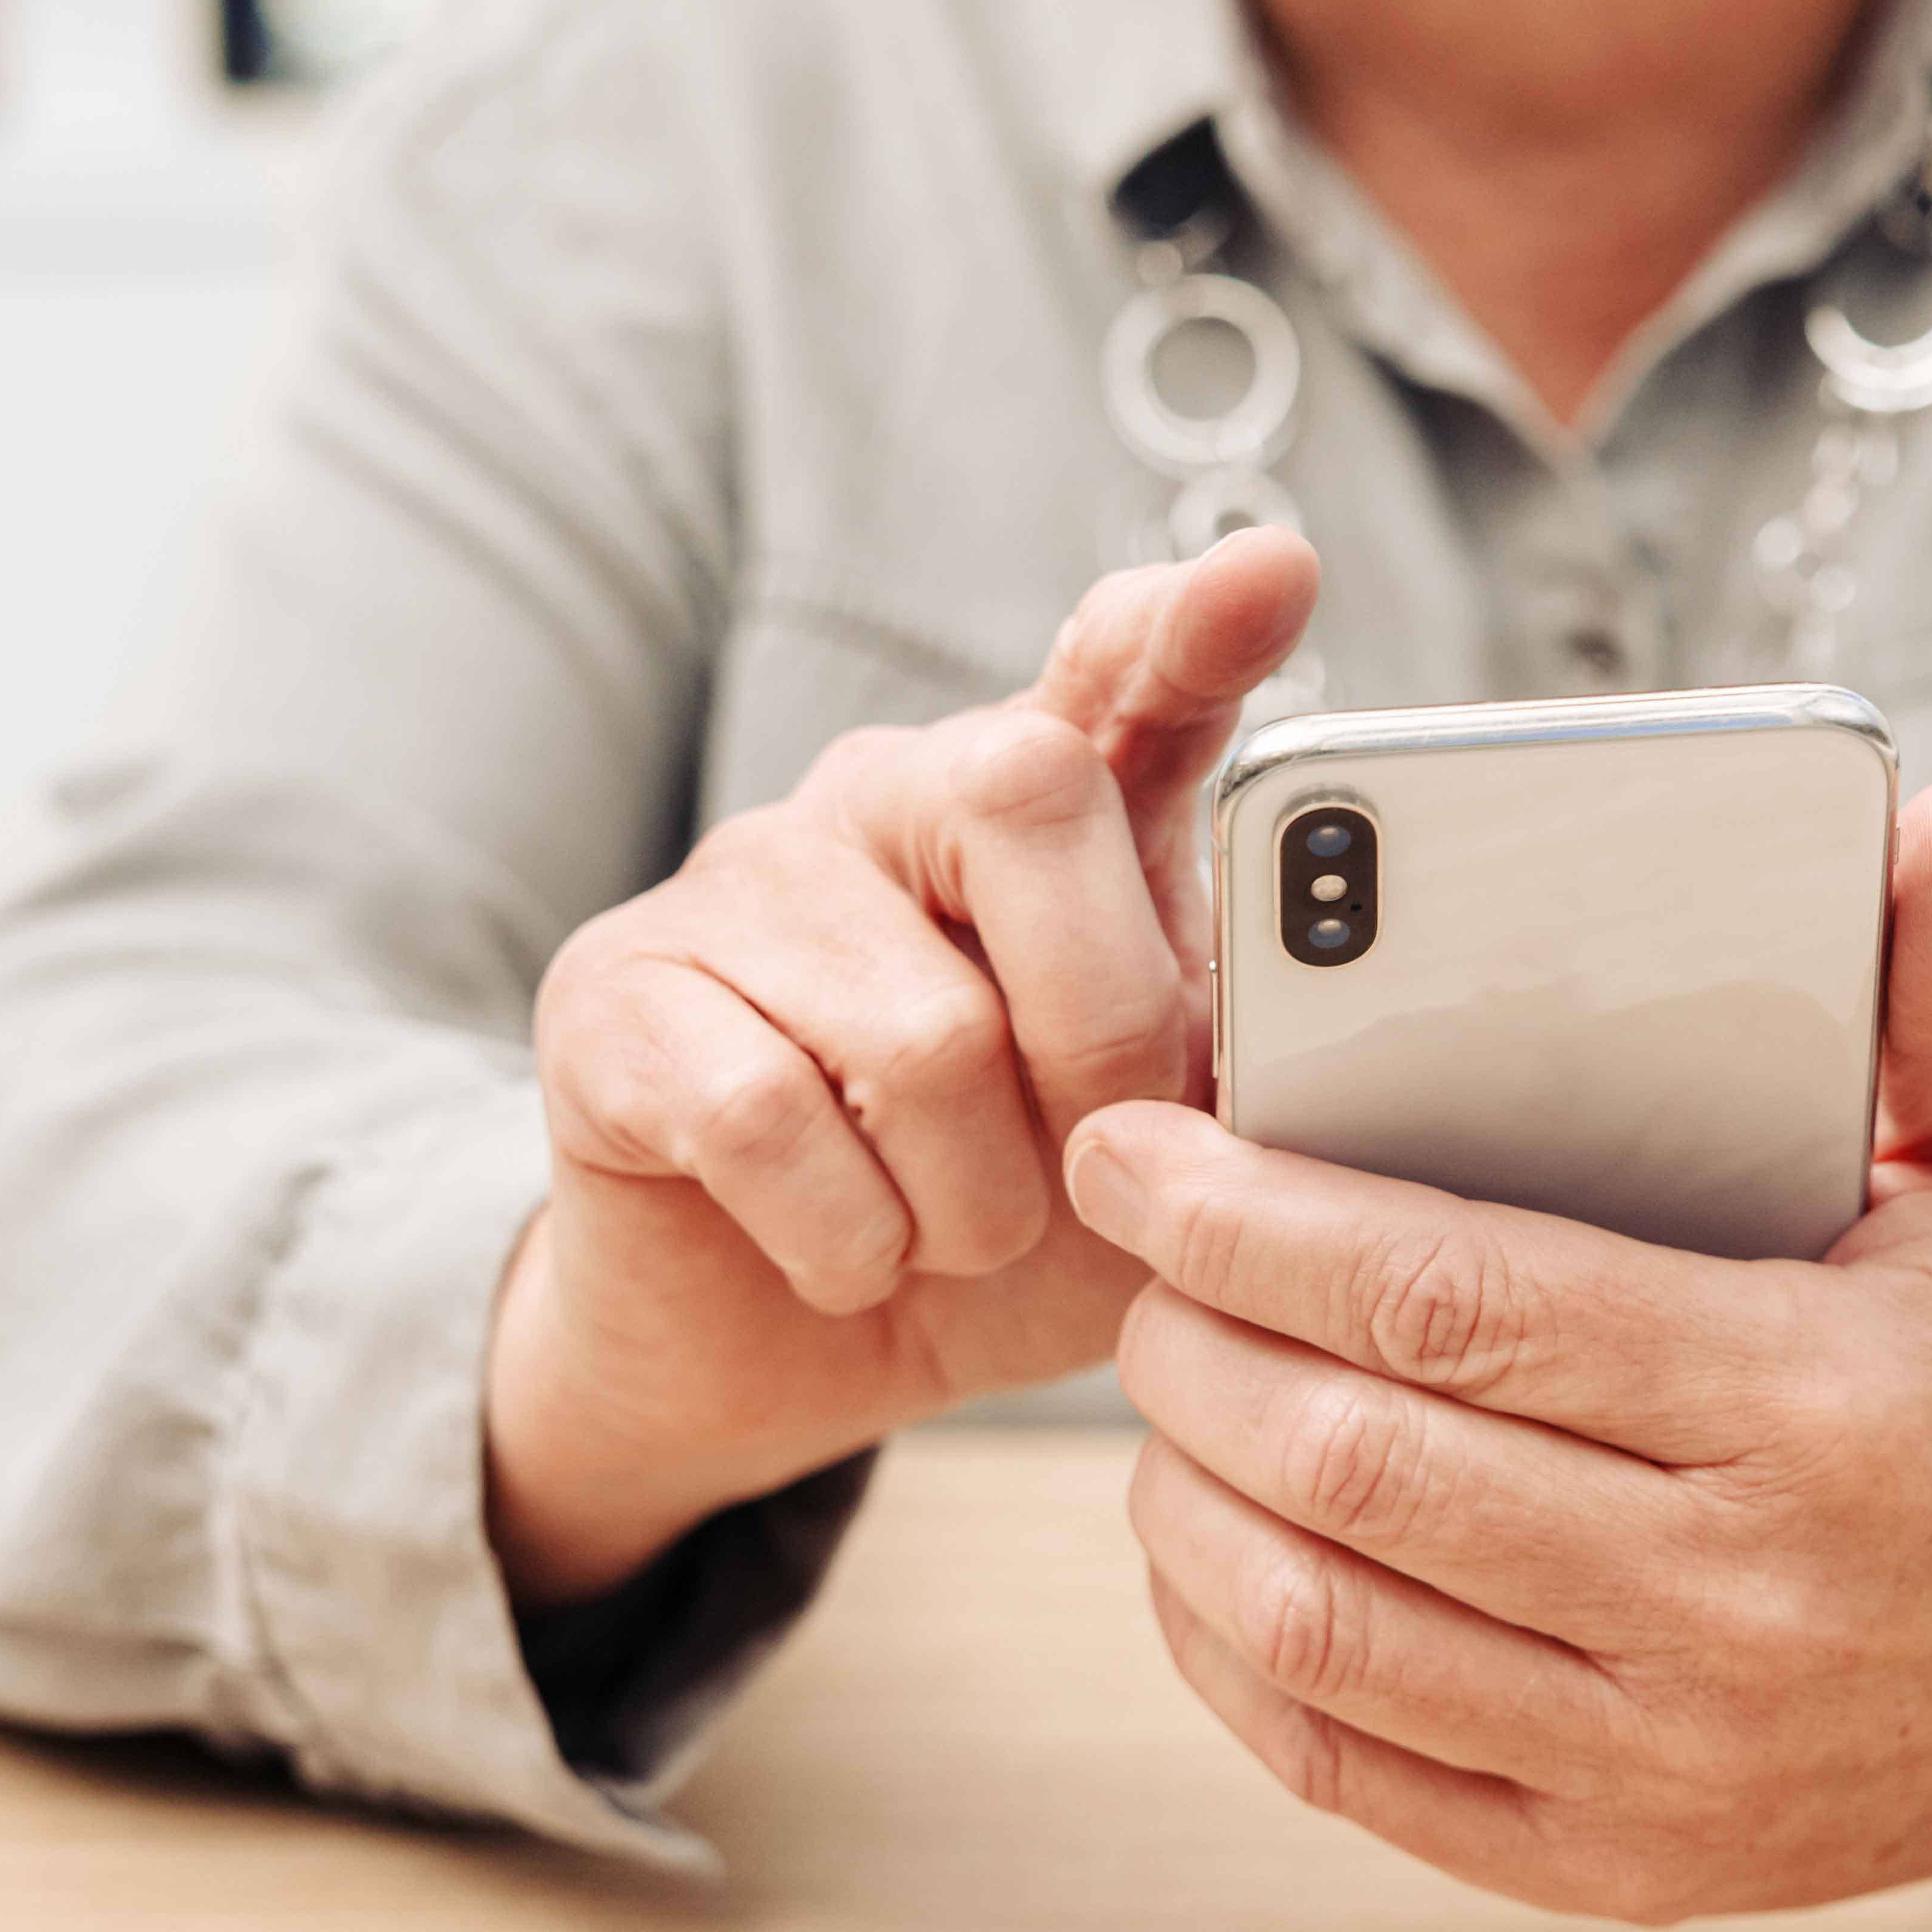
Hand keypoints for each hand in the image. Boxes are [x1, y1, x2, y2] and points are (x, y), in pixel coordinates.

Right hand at [483, 529, 1318, 1601]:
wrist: (779, 1356)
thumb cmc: (992, 1227)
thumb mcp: (1152, 1151)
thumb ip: (1227, 1054)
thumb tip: (1315, 1009)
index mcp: (1037, 809)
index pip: (1120, 672)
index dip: (1191, 627)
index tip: (1269, 575)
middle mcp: (888, 797)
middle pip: (1029, 798)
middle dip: (1105, 1029)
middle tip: (1093, 1163)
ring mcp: (741, 878)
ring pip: (919, 1026)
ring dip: (973, 1200)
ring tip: (951, 1234)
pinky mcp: (615, 992)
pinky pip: (766, 1116)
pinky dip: (846, 1240)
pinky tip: (846, 1256)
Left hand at [1063, 780, 1931, 1922]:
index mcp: (1817, 1406)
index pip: (1460, 1303)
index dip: (1261, 1219)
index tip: (1141, 1145)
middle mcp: (1741, 1605)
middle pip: (1357, 1463)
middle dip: (1191, 1340)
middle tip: (1132, 1249)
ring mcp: (1676, 1763)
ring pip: (1324, 1627)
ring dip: (1185, 1497)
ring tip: (1163, 1381)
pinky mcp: (1629, 1869)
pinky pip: (1356, 1770)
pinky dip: (1237, 1654)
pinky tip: (1210, 1546)